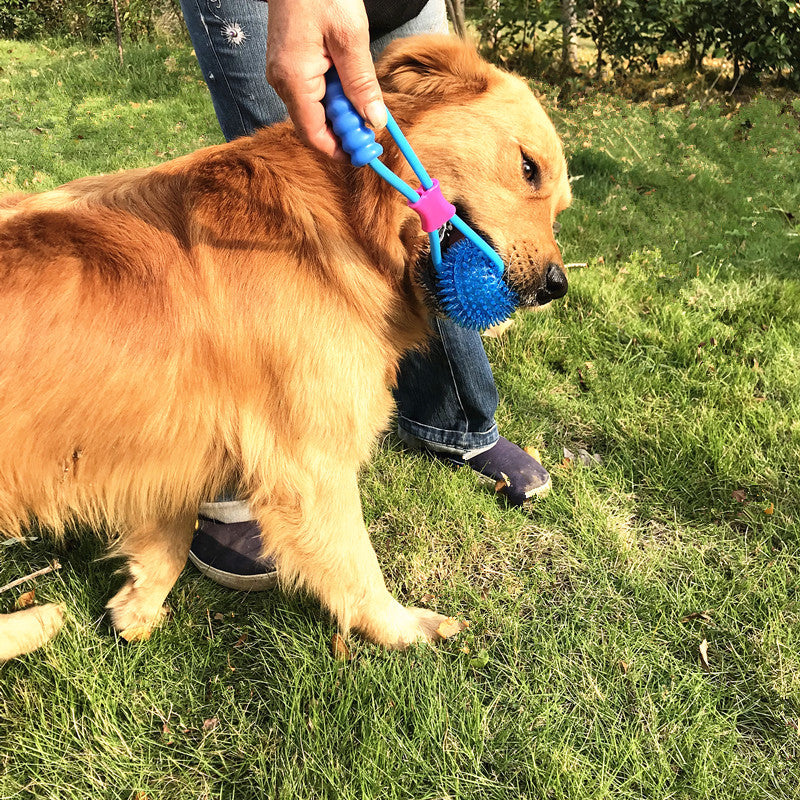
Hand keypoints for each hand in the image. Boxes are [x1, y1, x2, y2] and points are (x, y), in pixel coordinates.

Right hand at [265, 0, 386, 157]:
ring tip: (363, 99)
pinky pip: (311, 92)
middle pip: (313, 125)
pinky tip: (349, 83)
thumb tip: (374, 120)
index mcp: (293, 80)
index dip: (338, 150)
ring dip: (340, 111)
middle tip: (372, 126)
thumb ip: (361, 83)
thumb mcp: (350, 38)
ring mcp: (283, 72)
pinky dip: (332, 95)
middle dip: (343, 131)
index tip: (364, 154)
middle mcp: (282, 81)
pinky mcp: (289, 63)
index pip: (313, 134)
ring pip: (314, 109)